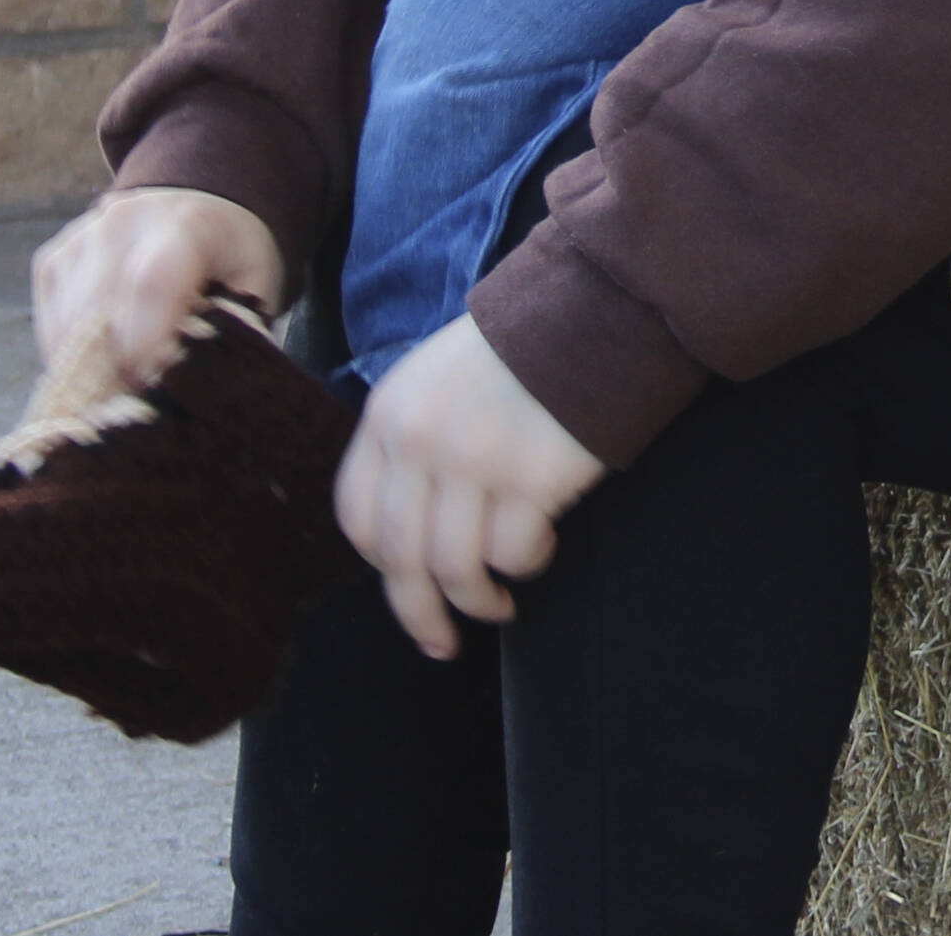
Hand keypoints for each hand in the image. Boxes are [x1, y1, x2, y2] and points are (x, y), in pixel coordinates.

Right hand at [33, 186, 284, 384]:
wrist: (199, 205)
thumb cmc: (231, 255)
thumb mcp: (255, 286)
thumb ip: (235, 331)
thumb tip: (204, 394)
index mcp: (187, 223)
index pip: (152, 285)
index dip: (148, 345)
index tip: (157, 385)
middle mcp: (123, 223)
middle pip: (98, 316)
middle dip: (117, 372)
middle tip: (145, 398)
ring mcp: (80, 240)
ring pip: (66, 332)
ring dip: (91, 371)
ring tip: (130, 378)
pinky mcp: (52, 261)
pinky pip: (51, 329)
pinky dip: (73, 358)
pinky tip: (108, 356)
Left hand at [335, 314, 607, 659]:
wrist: (593, 308)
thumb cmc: (520, 348)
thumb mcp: (437, 377)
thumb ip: (413, 439)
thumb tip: (408, 525)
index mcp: (390, 412)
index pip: (358, 514)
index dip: (380, 565)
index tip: (405, 586)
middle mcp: (421, 440)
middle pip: (401, 559)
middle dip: (420, 614)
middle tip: (441, 642)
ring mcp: (474, 462)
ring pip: (455, 570)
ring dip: (477, 602)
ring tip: (498, 605)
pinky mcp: (531, 480)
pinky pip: (513, 556)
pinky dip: (525, 565)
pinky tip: (541, 547)